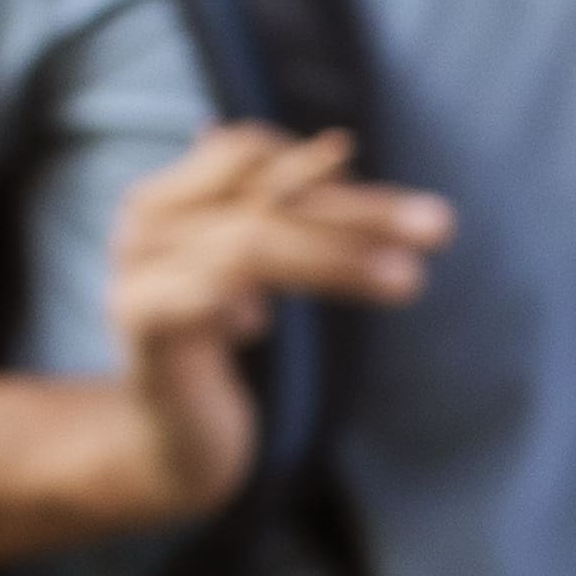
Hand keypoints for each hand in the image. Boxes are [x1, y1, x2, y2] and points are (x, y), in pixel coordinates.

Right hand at [92, 124, 448, 527]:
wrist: (169, 432)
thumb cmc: (222, 342)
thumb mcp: (259, 268)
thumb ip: (293, 213)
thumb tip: (341, 143)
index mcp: (171, 195)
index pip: (250, 154)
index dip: (325, 170)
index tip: (404, 207)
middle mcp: (144, 221)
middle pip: (262, 197)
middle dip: (359, 212)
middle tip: (440, 227)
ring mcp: (135, 273)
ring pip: (246, 247)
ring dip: (335, 259)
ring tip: (408, 279)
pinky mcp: (138, 328)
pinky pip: (194, 301)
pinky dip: (234, 302)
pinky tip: (266, 321)